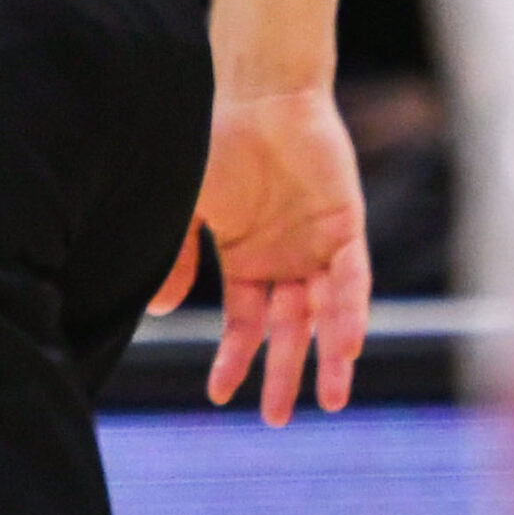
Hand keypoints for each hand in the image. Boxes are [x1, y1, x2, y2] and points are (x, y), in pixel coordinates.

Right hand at [149, 87, 370, 423]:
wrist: (258, 95)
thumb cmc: (215, 142)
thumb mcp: (187, 206)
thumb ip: (178, 257)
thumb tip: (161, 312)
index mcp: (246, 258)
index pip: (242, 321)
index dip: (233, 358)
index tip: (220, 395)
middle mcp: (284, 261)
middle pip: (286, 330)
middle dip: (280, 373)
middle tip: (274, 419)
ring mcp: (317, 248)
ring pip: (326, 316)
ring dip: (328, 356)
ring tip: (327, 399)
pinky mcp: (347, 230)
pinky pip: (353, 282)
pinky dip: (350, 313)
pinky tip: (346, 345)